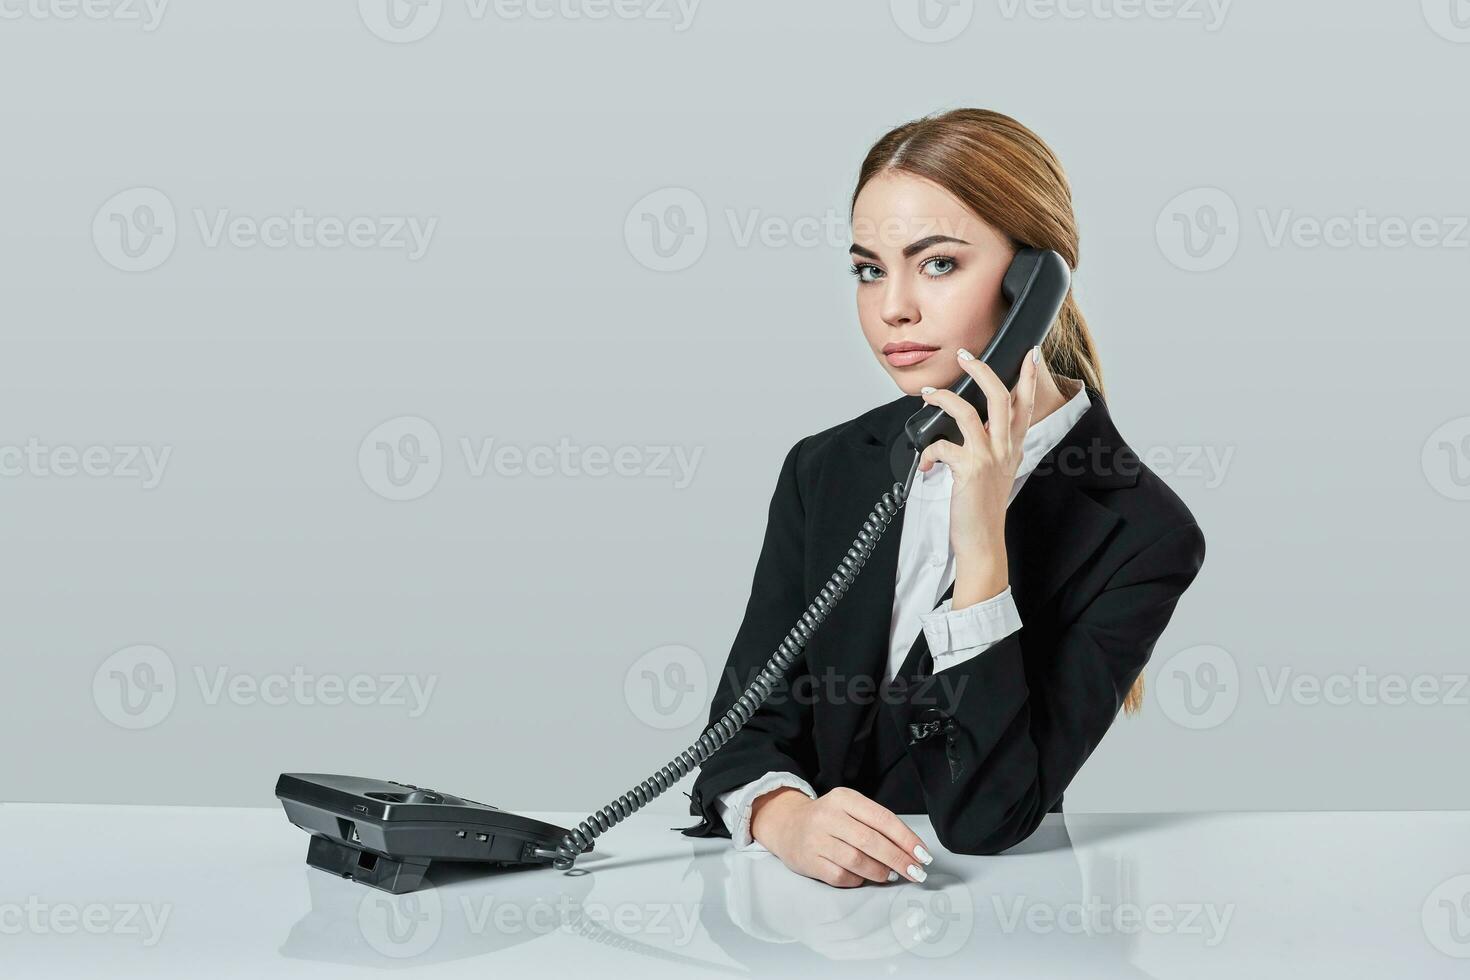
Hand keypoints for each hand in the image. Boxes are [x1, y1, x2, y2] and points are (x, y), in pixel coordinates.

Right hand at [749, 785, 933, 887]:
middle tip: (915, 872)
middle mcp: (828, 816)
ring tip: (889, 875)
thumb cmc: (829, 820)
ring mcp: (816, 839)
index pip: (882, 819)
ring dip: (879, 872)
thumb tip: (909, 852)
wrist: (787, 826)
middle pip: (871, 841)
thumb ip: (876, 825)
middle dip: (898, 860)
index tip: (923, 855)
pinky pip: (841, 876)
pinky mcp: (809, 861)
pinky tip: (863, 878)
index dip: (906, 839)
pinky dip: (857, 880)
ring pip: (857, 861)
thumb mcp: (850, 809)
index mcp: (844, 798)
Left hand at [917, 345, 1042, 604]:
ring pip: (969, 413)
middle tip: (965, 355)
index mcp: (1013, 448)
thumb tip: (972, 429)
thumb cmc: (983, 509)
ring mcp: (988, 459)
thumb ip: (992, 449)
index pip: (1026, 405)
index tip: (1031, 353)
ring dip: (945, 399)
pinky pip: (944, 445)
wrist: (983, 542)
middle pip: (1001, 397)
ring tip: (929, 394)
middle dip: (982, 370)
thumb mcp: (997, 473)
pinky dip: (930, 449)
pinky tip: (927, 461)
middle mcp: (1005, 449)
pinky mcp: (969, 471)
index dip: (1028, 377)